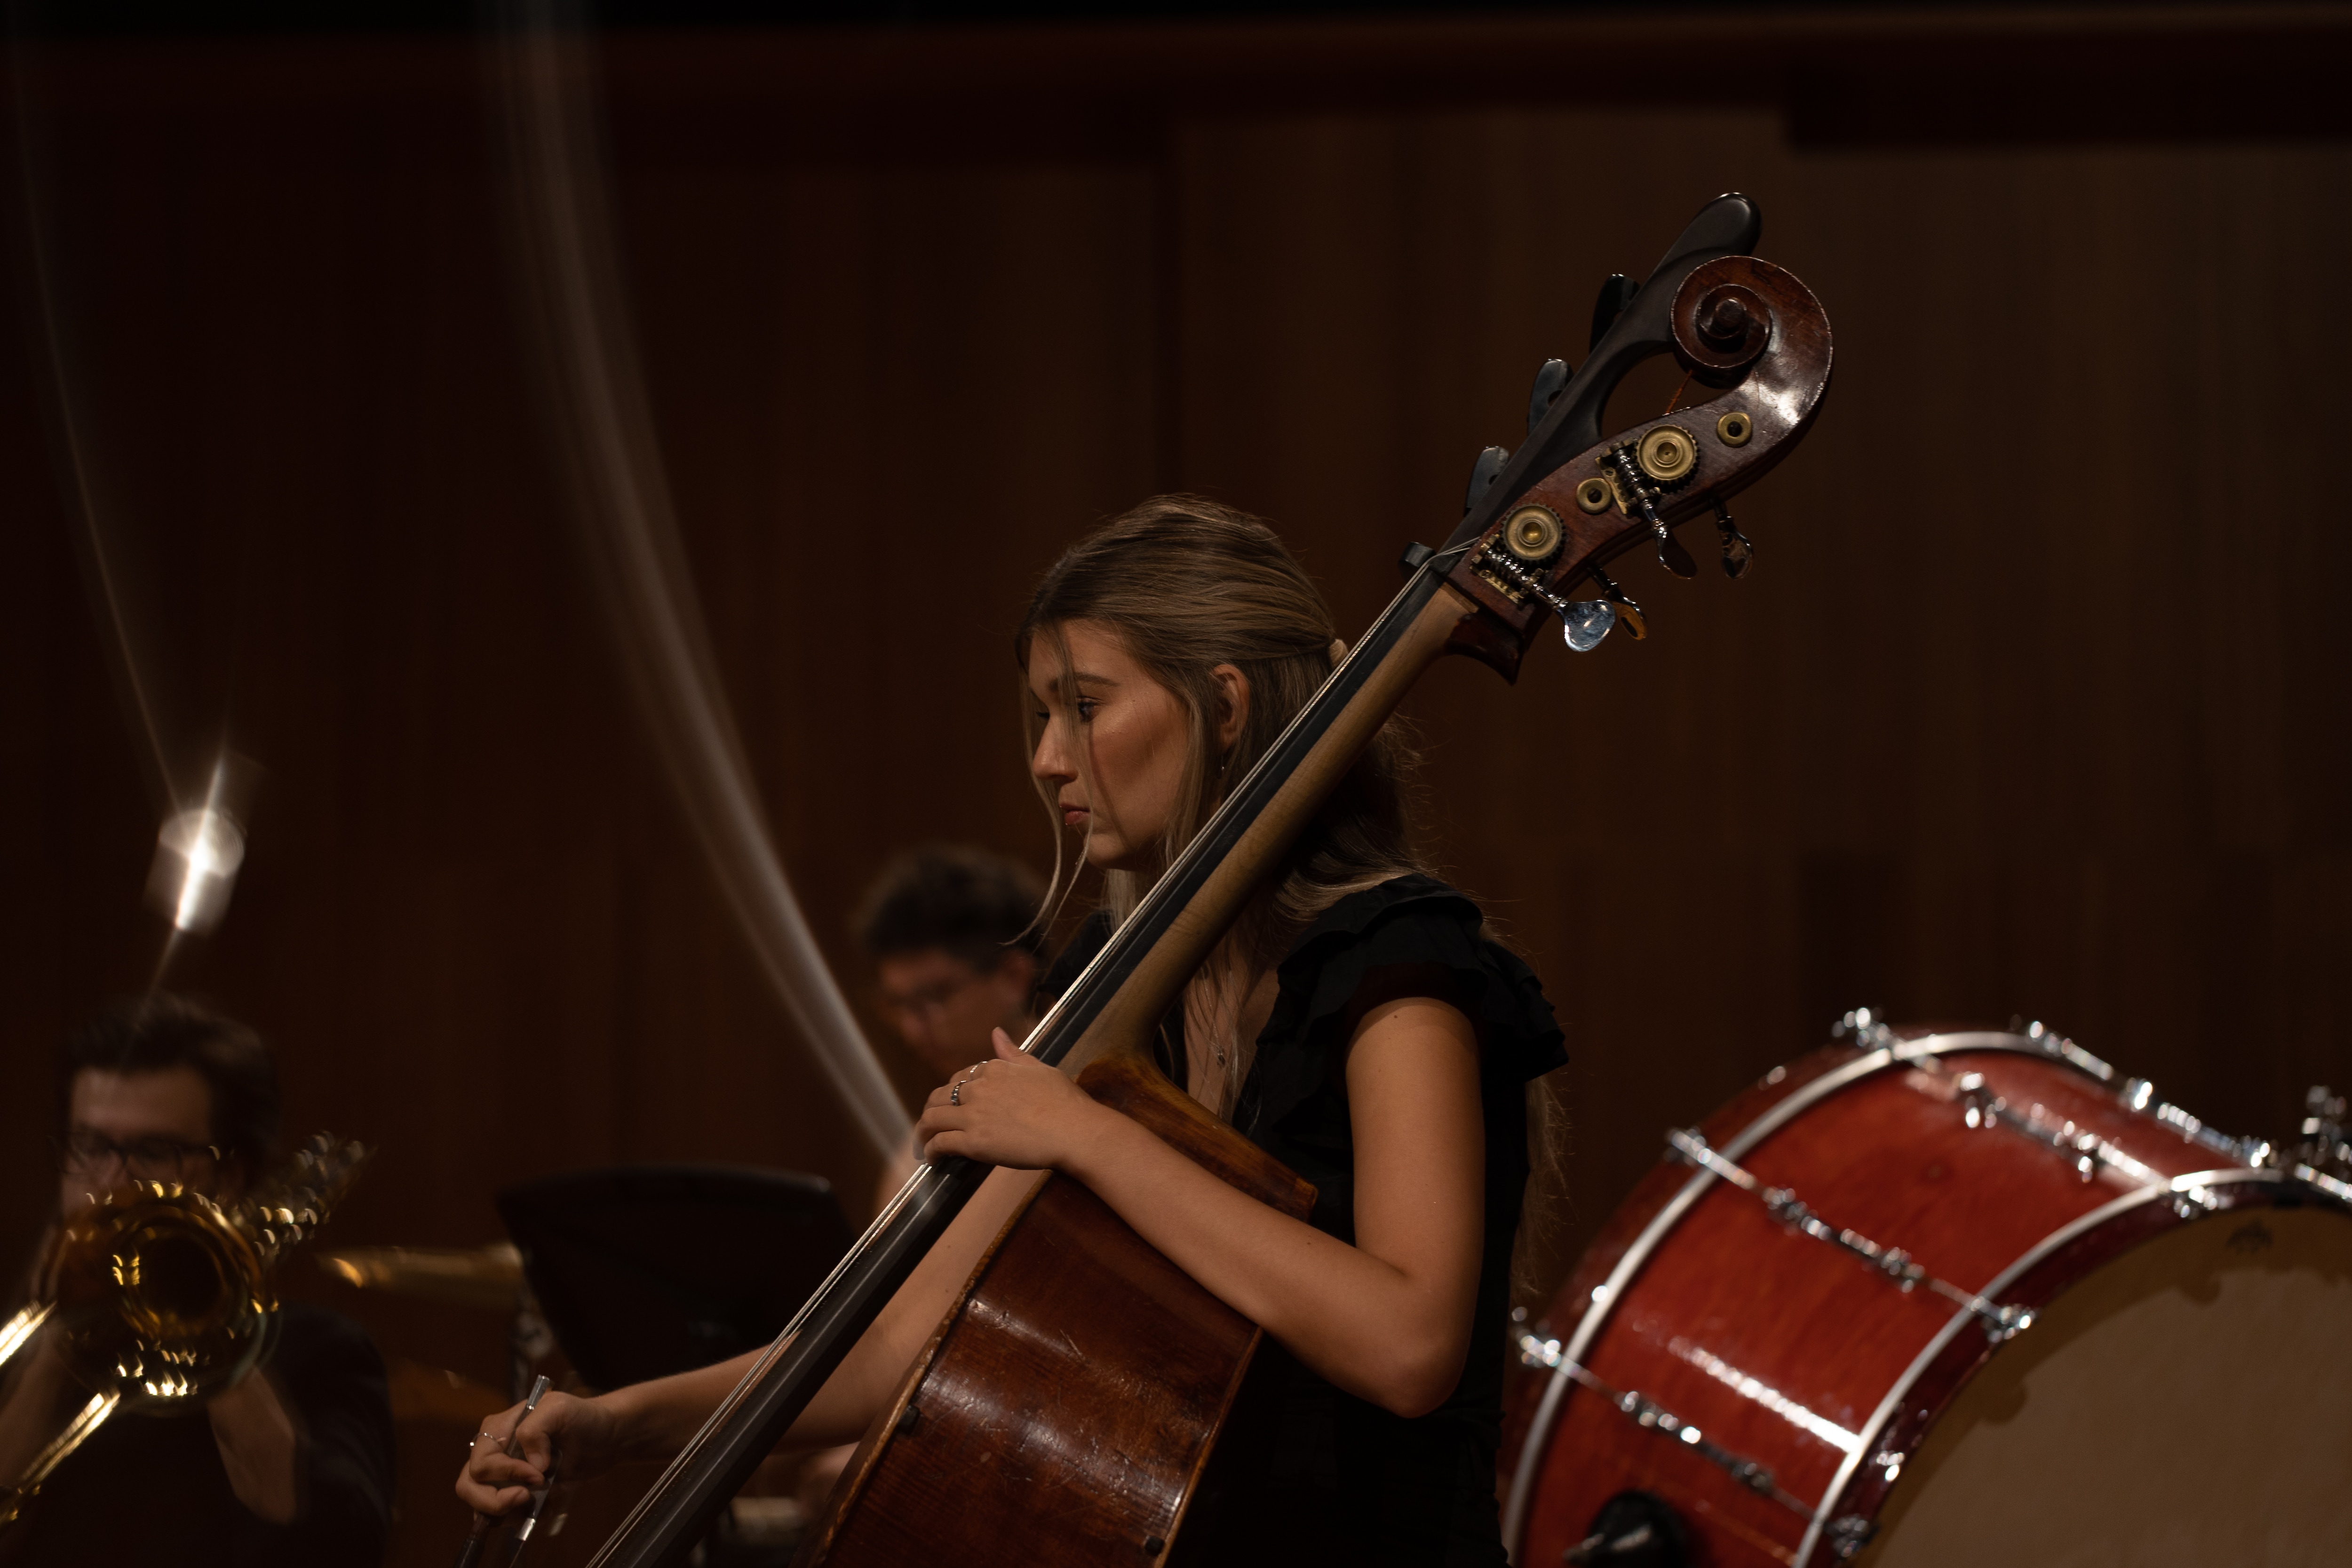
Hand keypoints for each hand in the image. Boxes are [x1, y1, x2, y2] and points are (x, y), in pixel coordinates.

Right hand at [456, 1389, 620, 1517]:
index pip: (481, 1464)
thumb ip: (536, 1429)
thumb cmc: (582, 1416)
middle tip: (526, 1497)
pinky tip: (550, 1504)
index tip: (538, 1473)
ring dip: (513, 1512)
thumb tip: (531, 1466)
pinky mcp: (520, 1494)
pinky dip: (527, 1517)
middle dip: (495, 1501)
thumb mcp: (559, 1409)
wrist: (606, 1438)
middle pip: (470, 1488)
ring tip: (543, 1500)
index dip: (505, 1474)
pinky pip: (509, 1517)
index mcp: (497, 1431)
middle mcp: (495, 1455)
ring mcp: (505, 1478)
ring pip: (485, 1509)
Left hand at [914, 1029, 1111, 1171]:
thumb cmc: (1065, 1102)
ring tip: (923, 1142)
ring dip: (923, 1131)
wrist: (1074, 1131)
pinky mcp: (973, 1141)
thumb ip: (1014, 1054)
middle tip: (932, 1123)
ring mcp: (974, 1115)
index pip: (963, 1077)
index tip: (956, 1104)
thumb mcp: (1040, 1068)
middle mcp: (980, 1088)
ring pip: (932, 1118)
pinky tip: (931, 1158)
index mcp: (995, 1069)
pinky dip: (930, 1150)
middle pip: (941, 1095)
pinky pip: (940, 1142)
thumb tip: (996, 1033)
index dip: (955, 1092)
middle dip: (932, 1108)